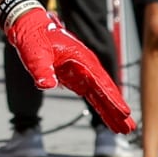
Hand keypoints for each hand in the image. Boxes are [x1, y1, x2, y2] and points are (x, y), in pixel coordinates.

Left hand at [6, 1, 135, 134]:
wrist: (28, 27)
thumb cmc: (33, 36)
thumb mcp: (35, 52)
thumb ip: (41, 68)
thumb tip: (46, 85)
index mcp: (81, 58)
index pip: (100, 82)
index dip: (112, 98)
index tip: (124, 112)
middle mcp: (86, 66)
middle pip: (106, 91)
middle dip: (117, 110)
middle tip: (130, 128)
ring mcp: (82, 73)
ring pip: (101, 96)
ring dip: (112, 112)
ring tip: (124, 129)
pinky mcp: (76, 78)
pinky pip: (92, 95)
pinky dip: (101, 107)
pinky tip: (110, 120)